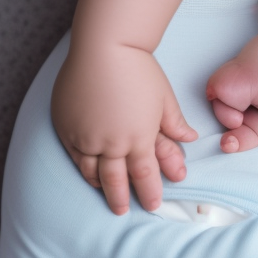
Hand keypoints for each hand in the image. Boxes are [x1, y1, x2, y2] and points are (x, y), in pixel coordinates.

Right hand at [51, 45, 196, 214]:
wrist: (104, 46)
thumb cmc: (137, 69)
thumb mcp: (163, 98)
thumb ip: (173, 124)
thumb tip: (190, 139)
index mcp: (138, 137)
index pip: (144, 175)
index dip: (149, 192)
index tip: (152, 205)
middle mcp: (110, 142)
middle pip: (115, 180)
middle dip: (119, 199)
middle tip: (121, 211)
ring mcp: (85, 135)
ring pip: (90, 171)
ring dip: (98, 185)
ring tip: (102, 192)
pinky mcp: (66, 126)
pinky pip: (73, 154)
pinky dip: (81, 166)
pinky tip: (86, 170)